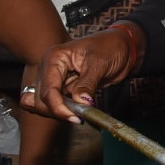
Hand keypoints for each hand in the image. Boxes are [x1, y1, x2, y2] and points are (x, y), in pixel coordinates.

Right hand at [24, 29, 140, 122]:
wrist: (123, 48)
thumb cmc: (111, 47)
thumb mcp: (100, 64)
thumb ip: (87, 84)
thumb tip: (79, 102)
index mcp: (55, 58)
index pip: (48, 90)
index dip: (58, 107)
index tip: (75, 117)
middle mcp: (50, 68)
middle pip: (41, 99)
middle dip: (58, 111)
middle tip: (79, 117)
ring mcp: (55, 79)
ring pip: (44, 104)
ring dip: (59, 112)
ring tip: (79, 113)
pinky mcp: (64, 88)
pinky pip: (56, 104)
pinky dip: (63, 110)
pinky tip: (77, 110)